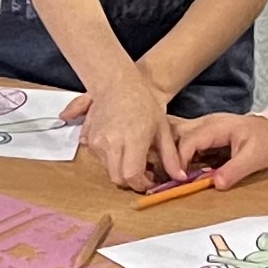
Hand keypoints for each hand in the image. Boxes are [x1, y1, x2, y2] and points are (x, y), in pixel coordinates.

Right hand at [68, 76, 176, 191]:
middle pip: (118, 178)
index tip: (151, 181)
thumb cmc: (143, 103)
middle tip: (144, 173)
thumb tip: (179, 178)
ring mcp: (97, 141)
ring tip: (134, 155)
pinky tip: (122, 146)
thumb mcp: (162, 130)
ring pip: (108, 169)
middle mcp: (111, 143)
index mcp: (131, 141)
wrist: (118, 83)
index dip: (142, 184)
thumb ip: (170, 157)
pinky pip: (100, 157)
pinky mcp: (88, 138)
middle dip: (131, 181)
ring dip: (121, 168)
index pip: (132, 176)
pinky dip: (111, 158)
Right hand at [171, 111, 267, 187]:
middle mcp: (205, 123)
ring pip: (177, 135)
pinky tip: (182, 167)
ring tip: (171, 172)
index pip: (188, 141)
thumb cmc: (266, 141)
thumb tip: (215, 184)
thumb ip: (235, 170)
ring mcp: (203, 126)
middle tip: (168, 176)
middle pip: (175, 134)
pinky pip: (185, 140)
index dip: (180, 161)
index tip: (180, 179)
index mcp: (215, 127)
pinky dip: (179, 153)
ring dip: (171, 153)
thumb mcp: (255, 158)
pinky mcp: (204, 133)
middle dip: (168, 155)